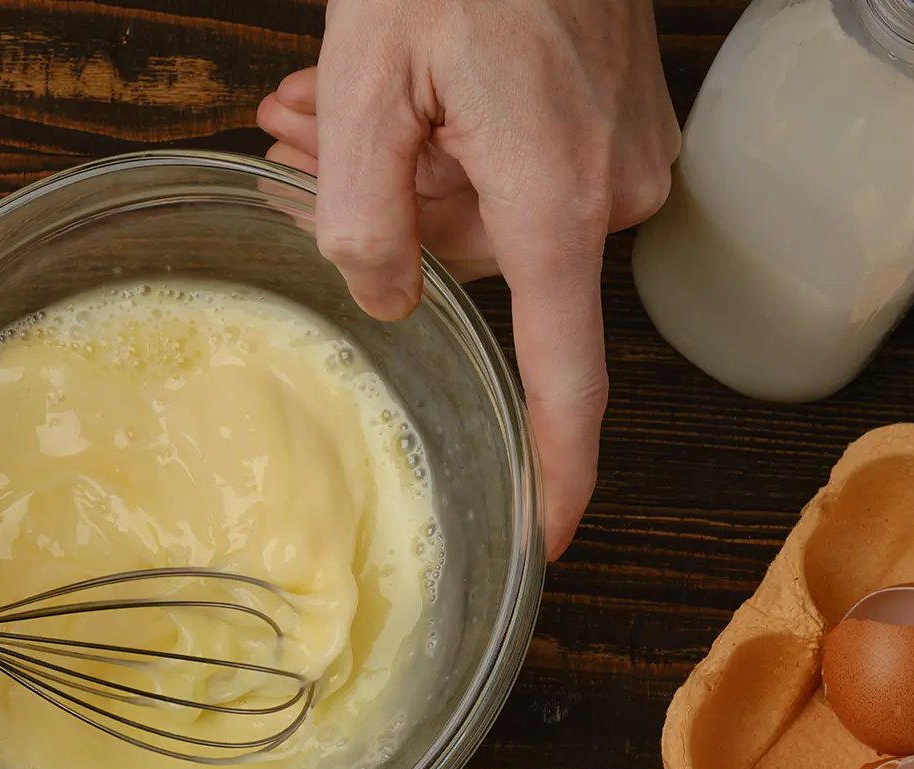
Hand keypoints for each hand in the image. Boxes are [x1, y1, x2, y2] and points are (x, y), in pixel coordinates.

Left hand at [258, 0, 679, 556]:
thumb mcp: (365, 87)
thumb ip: (362, 220)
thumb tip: (384, 300)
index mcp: (552, 200)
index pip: (566, 377)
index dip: (558, 469)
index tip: (548, 537)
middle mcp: (606, 191)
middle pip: (477, 264)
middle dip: (378, 213)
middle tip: (289, 135)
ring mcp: (624, 151)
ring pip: (488, 209)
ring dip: (398, 166)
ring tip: (317, 92)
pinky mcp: (618, 118)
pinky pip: (521, 165)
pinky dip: (451, 141)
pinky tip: (397, 86)